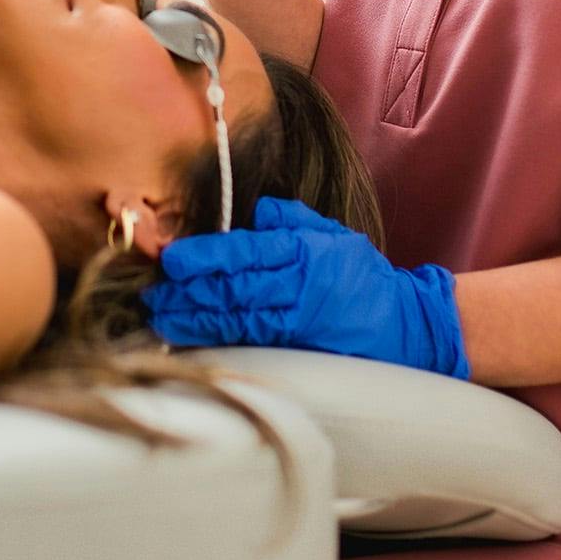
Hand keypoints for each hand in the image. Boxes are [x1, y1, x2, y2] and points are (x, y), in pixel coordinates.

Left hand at [141, 197, 469, 377]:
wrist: (408, 325)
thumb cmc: (363, 276)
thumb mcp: (331, 235)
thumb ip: (291, 220)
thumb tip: (256, 211)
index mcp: (301, 251)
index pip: (242, 251)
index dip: (204, 255)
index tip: (171, 258)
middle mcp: (296, 284)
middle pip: (232, 286)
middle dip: (188, 290)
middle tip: (153, 292)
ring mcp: (297, 319)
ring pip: (236, 317)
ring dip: (194, 317)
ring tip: (161, 317)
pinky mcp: (300, 348)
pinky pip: (252, 341)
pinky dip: (219, 338)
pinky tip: (194, 337)